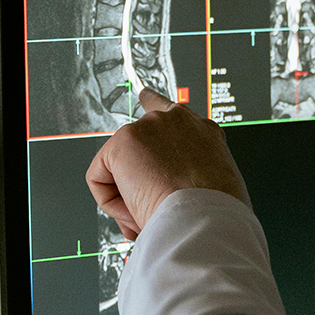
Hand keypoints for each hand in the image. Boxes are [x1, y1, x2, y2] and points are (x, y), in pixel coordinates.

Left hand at [86, 89, 249, 239]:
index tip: (145, 96)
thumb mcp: (213, 188)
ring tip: (156, 212)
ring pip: (120, 170)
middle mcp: (177, 121)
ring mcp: (148, 127)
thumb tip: (155, 193)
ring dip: (131, 199)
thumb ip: (188, 176)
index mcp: (204, 132)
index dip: (155, 105)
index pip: (174, 113)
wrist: (206, 219)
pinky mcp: (123, 142)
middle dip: (134, 174)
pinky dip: (112, 205)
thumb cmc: (214, 214)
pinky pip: (100, 181)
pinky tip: (136, 211)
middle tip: (152, 205)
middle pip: (136, 135)